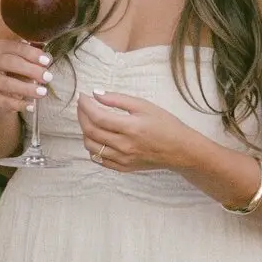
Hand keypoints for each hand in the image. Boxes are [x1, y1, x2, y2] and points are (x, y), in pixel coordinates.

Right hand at [0, 35, 50, 116]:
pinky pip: (1, 100)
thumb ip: (34, 58)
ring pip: (4, 83)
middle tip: (47, 78)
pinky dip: (17, 104)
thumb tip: (47, 58)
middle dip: (31, 70)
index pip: (16, 47)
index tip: (47, 62)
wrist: (1, 93)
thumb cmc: (17, 72)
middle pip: (9, 63)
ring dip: (25, 88)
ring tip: (42, 92)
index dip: (32, 54)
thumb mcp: (25, 61)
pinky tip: (31, 106)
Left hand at [76, 90, 192, 173]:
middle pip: (91, 131)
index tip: (82, 97)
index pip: (97, 117)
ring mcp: (123, 159)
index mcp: (130, 128)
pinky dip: (92, 147)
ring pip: (91, 147)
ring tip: (89, 120)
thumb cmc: (165, 124)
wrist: (180, 150)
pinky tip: (97, 137)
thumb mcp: (144, 106)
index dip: (85, 106)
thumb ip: (118, 99)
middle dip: (81, 116)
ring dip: (85, 131)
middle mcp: (124, 146)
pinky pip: (99, 159)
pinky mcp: (123, 167)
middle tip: (83, 106)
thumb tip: (96, 94)